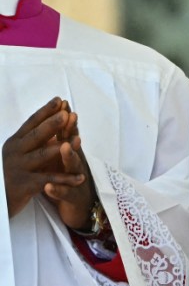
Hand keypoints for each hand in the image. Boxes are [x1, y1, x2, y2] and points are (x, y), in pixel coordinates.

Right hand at [3, 98, 88, 219]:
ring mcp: (19, 168)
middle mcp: (15, 152)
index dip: (45, 111)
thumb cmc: (11, 172)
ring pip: (42, 156)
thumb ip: (33, 139)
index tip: (59, 100)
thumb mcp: (19, 152)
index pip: (31, 123)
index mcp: (15, 142)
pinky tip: (80, 178)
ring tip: (76, 141)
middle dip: (52, 124)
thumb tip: (53, 119)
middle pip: (36, 135)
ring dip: (60, 148)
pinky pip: (48, 180)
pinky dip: (65, 179)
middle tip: (66, 114)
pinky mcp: (24, 185)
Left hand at [43, 109, 98, 229]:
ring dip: (69, 156)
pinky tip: (49, 187)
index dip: (66, 119)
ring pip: (74, 167)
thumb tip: (57, 121)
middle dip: (71, 130)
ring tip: (64, 146)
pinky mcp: (74, 197)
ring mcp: (77, 180)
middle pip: (74, 145)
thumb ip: (62, 143)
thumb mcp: (66, 160)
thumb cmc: (71, 182)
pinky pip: (65, 193)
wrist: (83, 210)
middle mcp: (76, 164)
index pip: (68, 133)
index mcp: (71, 155)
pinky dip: (58, 189)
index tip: (63, 103)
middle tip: (69, 116)